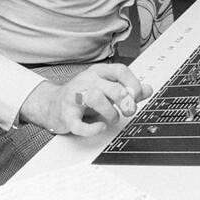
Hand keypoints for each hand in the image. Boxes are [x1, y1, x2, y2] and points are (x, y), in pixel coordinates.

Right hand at [18, 64, 153, 136]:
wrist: (52, 105)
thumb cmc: (81, 96)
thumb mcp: (106, 88)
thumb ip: (128, 89)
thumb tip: (148, 89)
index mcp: (97, 73)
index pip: (119, 70)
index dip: (133, 83)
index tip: (137, 95)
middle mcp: (86, 81)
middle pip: (111, 87)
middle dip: (125, 102)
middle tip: (128, 111)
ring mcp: (74, 97)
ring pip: (95, 98)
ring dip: (110, 112)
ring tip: (112, 118)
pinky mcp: (66, 115)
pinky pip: (79, 123)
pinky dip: (92, 128)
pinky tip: (99, 127)